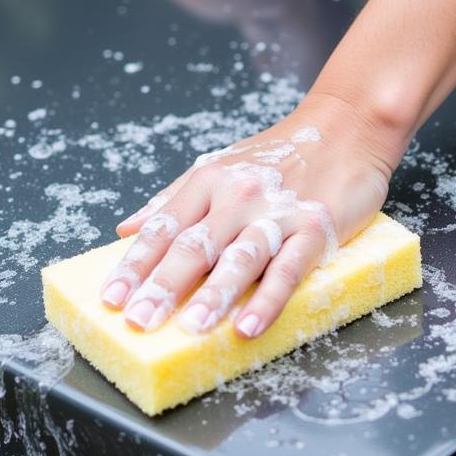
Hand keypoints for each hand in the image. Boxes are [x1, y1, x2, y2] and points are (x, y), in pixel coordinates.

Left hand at [99, 93, 394, 338]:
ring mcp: (277, 212)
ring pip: (239, 258)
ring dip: (213, 295)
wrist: (345, 126)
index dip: (135, 264)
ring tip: (189, 329)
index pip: (163, 226)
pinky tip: (249, 327)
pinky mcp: (314, 227)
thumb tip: (126, 230)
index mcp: (209, 181)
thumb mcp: (218, 165)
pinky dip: (268, 299)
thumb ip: (172, 199)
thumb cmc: (280, 153)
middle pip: (194, 245)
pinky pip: (288, 268)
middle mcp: (238, 195)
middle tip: (138, 321)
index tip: (110, 297)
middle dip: (163, 286)